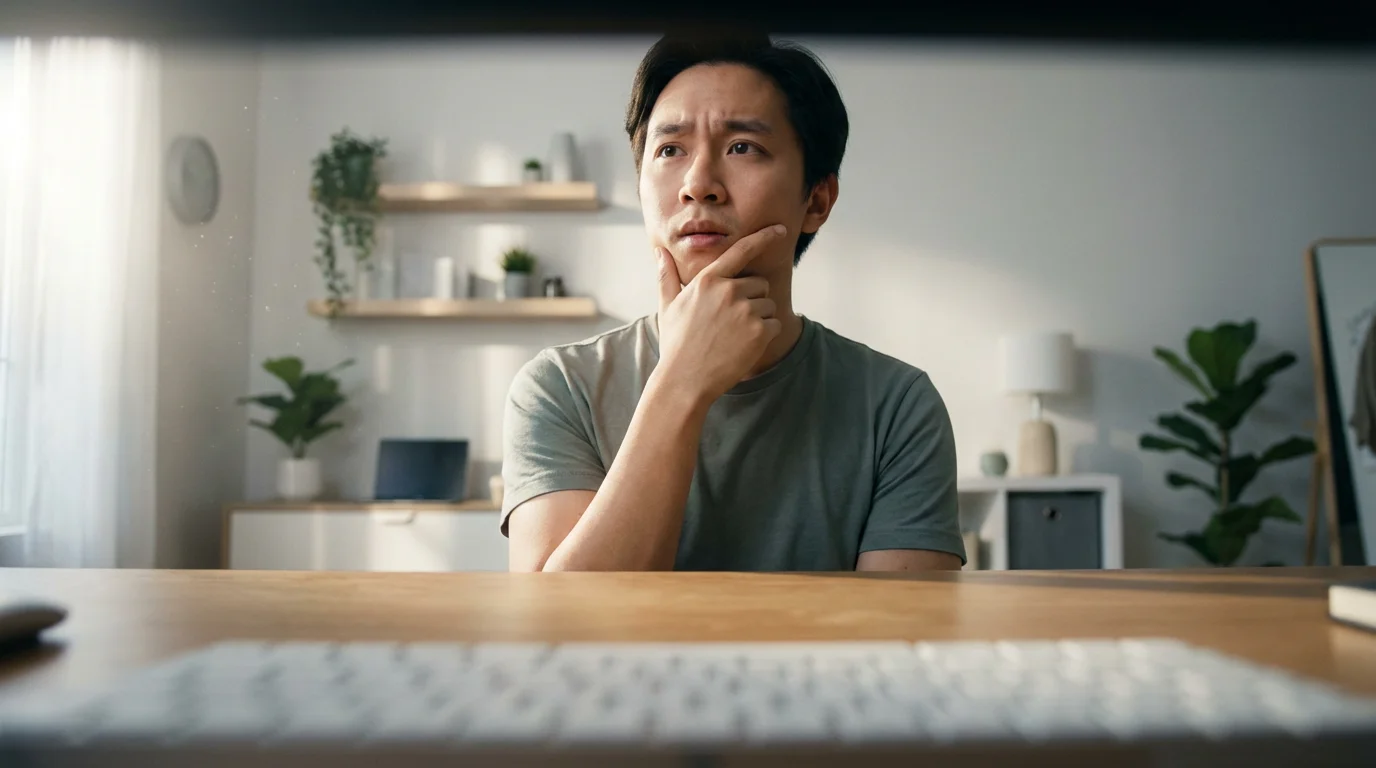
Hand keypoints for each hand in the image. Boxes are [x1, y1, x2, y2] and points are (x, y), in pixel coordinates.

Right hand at [654, 224, 786, 402]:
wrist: (684, 380)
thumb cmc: (676, 344)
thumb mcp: (668, 307)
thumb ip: (667, 276)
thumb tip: (659, 252)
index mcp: (708, 281)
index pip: (741, 251)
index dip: (764, 237)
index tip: (781, 229)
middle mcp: (728, 291)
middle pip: (759, 284)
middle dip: (751, 300)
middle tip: (730, 323)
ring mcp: (745, 310)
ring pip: (768, 305)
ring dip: (759, 318)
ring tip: (733, 337)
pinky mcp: (759, 331)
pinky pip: (775, 324)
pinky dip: (765, 335)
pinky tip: (744, 347)